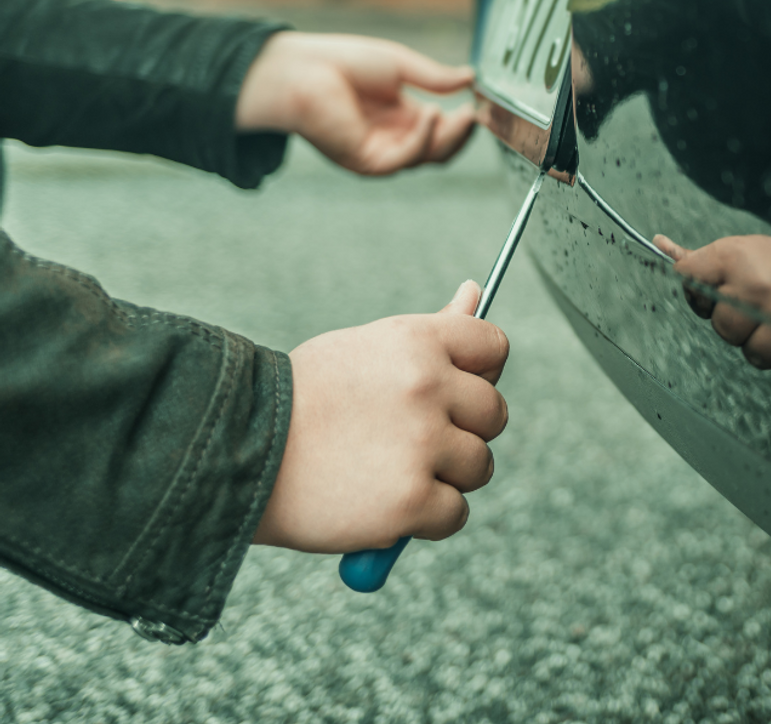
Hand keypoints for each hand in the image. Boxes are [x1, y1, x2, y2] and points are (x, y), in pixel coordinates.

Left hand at [235, 32, 475, 174]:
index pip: (442, 130)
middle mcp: (393, 138)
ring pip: (428, 157)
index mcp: (401, 117)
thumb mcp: (400, 65)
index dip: (464, 121)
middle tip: (478, 113)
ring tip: (464, 113)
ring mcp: (381, 153)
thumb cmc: (341, 63)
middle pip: (440, 149)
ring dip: (450, 137)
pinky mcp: (367, 162)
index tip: (481, 104)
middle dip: (463, 133)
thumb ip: (435, 78)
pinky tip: (432, 113)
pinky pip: (406, 158)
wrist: (300, 70)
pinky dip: (423, 138)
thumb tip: (470, 78)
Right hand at [254, 281, 509, 552]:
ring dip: (446, 477)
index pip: (494, 347)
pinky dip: (426, 519)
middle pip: (494, 413)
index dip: (480, 373)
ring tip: (389, 471)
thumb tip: (476, 291)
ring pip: (479, 466)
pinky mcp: (411, 502)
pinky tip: (384, 504)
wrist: (236, 453)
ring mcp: (422, 445)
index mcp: (417, 341)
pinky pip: (455, 514)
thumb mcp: (365, 347)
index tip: (454, 392)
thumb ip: (431, 331)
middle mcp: (427, 387)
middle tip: (414, 440)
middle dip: (463, 431)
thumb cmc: (304, 398)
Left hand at [654, 234, 770, 385]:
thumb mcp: (737, 250)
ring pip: (757, 356)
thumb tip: (658, 243)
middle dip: (740, 325)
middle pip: (725, 330)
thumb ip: (699, 260)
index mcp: (735, 260)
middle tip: (762, 308)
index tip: (722, 291)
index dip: (703, 295)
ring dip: (769, 347)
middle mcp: (760, 291)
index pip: (689, 281)